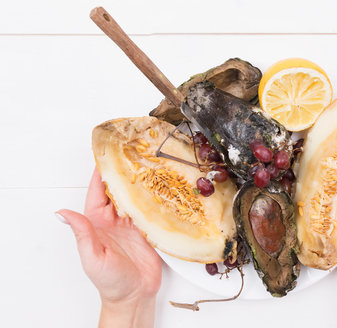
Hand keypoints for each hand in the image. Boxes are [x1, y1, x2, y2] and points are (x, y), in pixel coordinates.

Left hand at [56, 168, 161, 327]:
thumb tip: (62, 213)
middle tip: (132, 154)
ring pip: (135, 197)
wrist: (134, 296)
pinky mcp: (149, 230)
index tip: (105, 155)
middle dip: (124, 172)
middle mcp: (115, 220)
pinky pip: (151, 210)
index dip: (100, 173)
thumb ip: (81, 233)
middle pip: (118, 190)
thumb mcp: (92, 257)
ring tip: (149, 165)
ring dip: (141, 183)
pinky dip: (155, 198)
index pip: (97, 191)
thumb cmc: (109, 281)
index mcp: (97, 222)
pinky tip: (161, 188)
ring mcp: (133, 224)